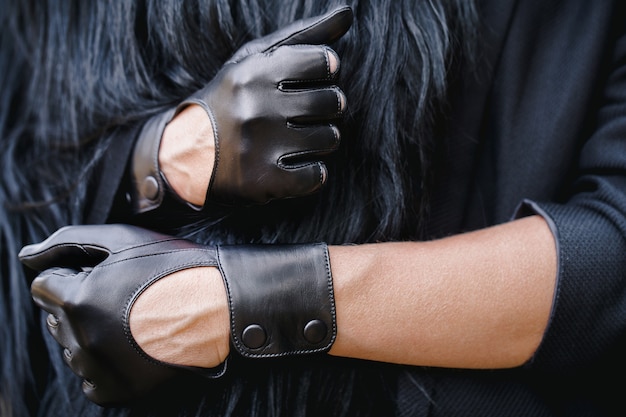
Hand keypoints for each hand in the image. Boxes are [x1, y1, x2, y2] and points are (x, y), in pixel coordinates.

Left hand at [20, 224, 335, 404]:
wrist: (220, 304)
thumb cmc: (174, 266)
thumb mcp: (123, 239)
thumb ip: (68, 242)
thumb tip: (26, 256)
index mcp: (77, 298)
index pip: (44, 287)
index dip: (73, 275)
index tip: (105, 274)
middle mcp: (80, 337)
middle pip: (56, 316)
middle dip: (79, 302)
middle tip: (123, 294)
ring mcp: (98, 367)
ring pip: (71, 346)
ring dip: (90, 330)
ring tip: (132, 317)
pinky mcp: (117, 389)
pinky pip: (89, 380)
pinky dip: (102, 363)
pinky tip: (130, 344)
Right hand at [131, 6, 352, 211]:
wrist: (185, 153)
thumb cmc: (231, 99)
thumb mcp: (255, 59)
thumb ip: (303, 36)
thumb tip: (348, 13)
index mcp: (255, 73)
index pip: (323, 62)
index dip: (325, 71)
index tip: (312, 79)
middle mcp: (257, 107)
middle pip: (332, 101)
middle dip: (327, 107)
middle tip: (308, 112)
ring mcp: (261, 146)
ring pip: (329, 138)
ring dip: (322, 139)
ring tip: (300, 138)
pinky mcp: (264, 180)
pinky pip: (316, 176)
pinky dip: (313, 172)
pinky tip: (296, 163)